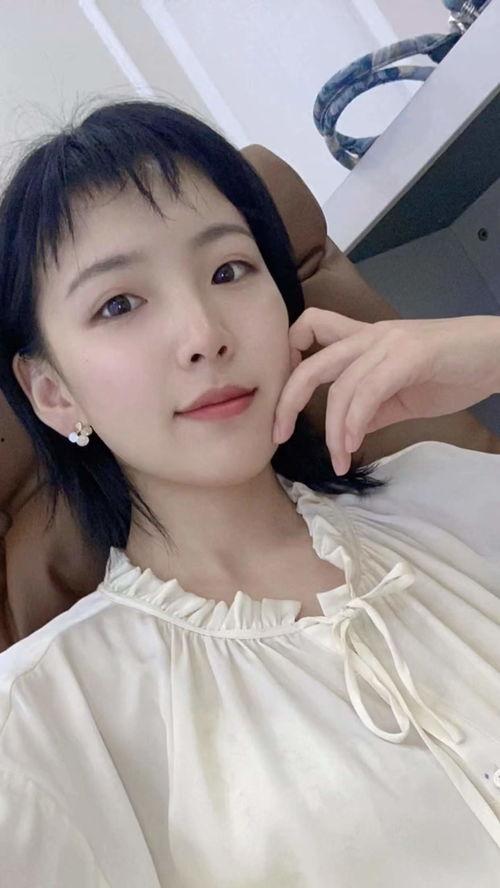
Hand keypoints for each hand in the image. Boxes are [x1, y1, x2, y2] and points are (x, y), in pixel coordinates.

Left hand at [272, 309, 499, 475]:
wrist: (496, 357)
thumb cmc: (452, 372)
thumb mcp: (402, 395)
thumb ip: (371, 409)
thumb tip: (345, 434)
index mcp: (364, 339)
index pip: (310, 327)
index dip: (288, 355)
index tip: (284, 395)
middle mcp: (369, 335)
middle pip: (310, 360)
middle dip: (288, 400)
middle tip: (279, 435)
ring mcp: (389, 342)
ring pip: (339, 385)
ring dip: (333, 429)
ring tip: (338, 457)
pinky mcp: (410, 355)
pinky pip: (368, 390)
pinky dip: (354, 422)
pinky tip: (354, 444)